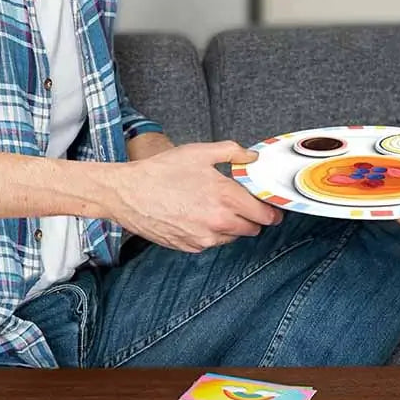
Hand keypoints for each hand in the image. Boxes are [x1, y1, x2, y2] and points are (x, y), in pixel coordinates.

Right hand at [112, 141, 282, 251]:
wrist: (128, 193)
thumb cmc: (161, 172)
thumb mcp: (199, 152)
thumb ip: (232, 152)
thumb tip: (252, 157)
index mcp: (225, 197)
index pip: (264, 214)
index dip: (271, 209)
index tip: (270, 205)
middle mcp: (218, 222)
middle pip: (253, 228)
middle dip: (252, 217)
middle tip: (242, 203)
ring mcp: (203, 238)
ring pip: (233, 237)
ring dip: (232, 225)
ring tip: (215, 206)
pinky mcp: (190, 247)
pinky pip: (212, 242)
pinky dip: (212, 232)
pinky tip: (198, 215)